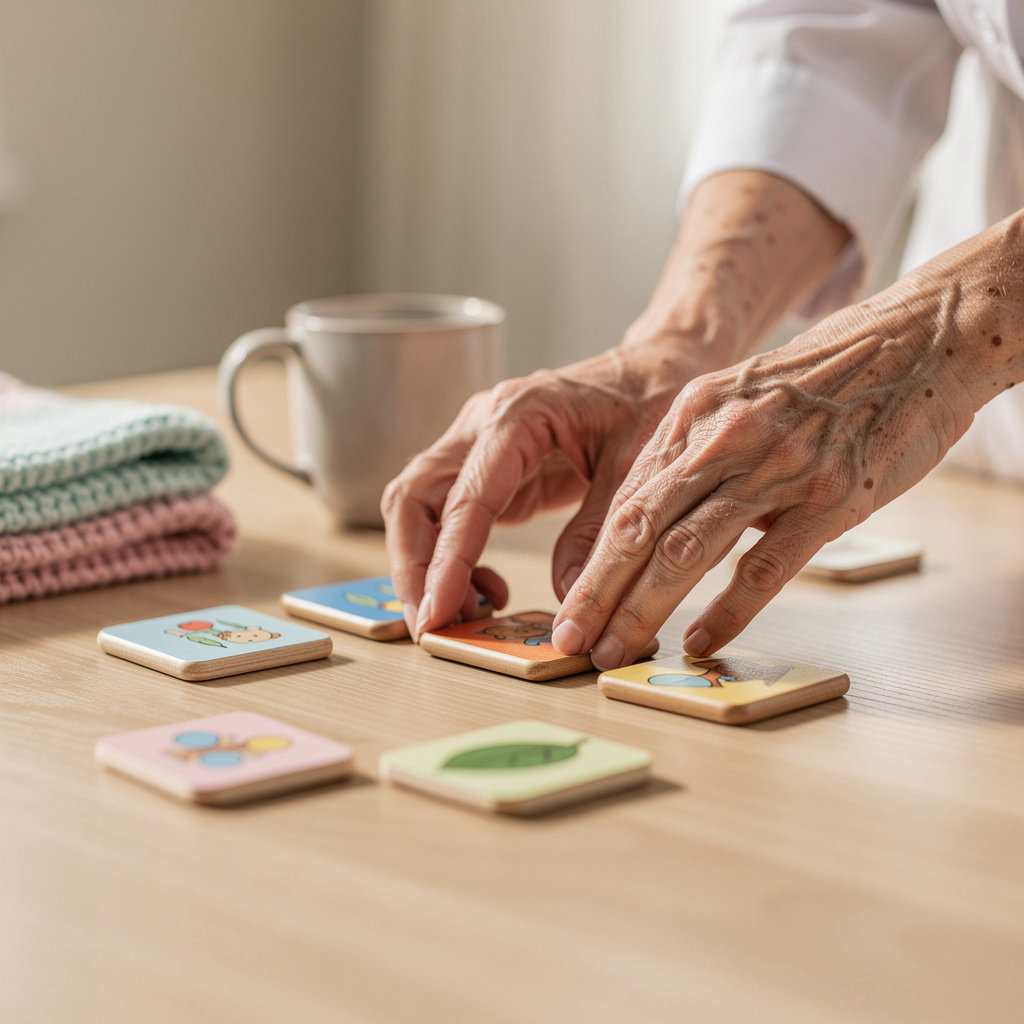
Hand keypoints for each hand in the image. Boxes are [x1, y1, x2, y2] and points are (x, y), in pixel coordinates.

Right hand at [381, 339, 691, 638]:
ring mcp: (477, 446)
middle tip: (432, 624)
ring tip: (465, 612)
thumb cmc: (650, 401)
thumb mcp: (638, 469)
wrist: (654, 371)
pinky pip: (448, 517)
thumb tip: (569, 600)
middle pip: (414, 496)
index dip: (447, 560)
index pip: (465, 495)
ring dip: (425, 566)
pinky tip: (490, 589)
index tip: (437, 611)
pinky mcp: (486, 472)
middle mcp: (483, 424)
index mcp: (519, 413)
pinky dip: (453, 560)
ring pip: (418, 507)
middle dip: (413, 566)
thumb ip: (600, 532)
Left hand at [551, 286, 977, 668]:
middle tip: (569, 642)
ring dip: (642, 608)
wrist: (918, 339)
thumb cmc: (826, 377)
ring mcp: (776, 467)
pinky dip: (727, 610)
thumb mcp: (742, 398)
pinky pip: (764, 565)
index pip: (625, 502)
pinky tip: (703, 640)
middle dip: (596, 594)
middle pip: (639, 529)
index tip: (570, 606)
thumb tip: (660, 522)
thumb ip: (700, 456)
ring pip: (687, 550)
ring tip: (615, 651)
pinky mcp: (829, 496)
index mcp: (694, 415)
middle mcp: (723, 439)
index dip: (591, 562)